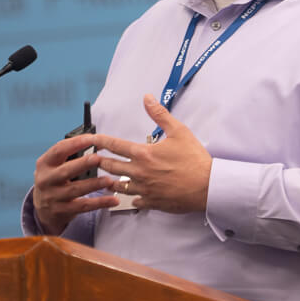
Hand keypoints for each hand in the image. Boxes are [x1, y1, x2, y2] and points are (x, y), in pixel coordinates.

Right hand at [32, 134, 117, 235]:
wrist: (42, 209)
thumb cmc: (53, 180)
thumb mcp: (53, 166)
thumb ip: (69, 156)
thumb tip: (95, 143)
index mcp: (44, 164)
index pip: (58, 150)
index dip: (75, 143)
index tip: (91, 138)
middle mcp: (46, 180)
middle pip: (66, 171)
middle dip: (83, 164)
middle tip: (98, 158)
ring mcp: (53, 197)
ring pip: (76, 189)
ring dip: (94, 184)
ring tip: (109, 180)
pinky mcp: (62, 211)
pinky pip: (84, 206)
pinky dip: (100, 203)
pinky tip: (113, 200)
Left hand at [93, 94, 211, 212]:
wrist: (207, 186)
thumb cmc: (194, 159)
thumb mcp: (179, 131)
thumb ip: (160, 114)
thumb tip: (147, 98)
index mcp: (144, 154)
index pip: (115, 145)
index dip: (100, 141)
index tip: (92, 140)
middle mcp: (140, 172)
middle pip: (111, 167)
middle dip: (100, 162)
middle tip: (93, 160)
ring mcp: (145, 189)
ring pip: (120, 186)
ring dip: (111, 181)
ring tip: (105, 179)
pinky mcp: (152, 202)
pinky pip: (135, 201)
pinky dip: (131, 197)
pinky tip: (131, 196)